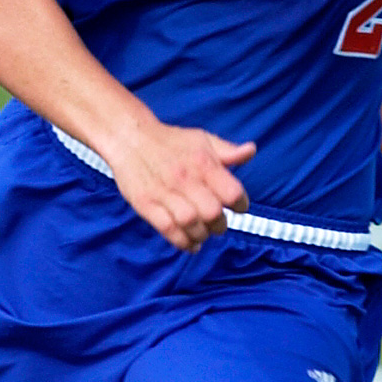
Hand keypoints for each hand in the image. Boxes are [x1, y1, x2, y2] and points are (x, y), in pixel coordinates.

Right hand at [106, 117, 255, 252]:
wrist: (130, 138)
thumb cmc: (170, 141)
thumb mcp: (202, 139)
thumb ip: (228, 151)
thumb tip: (251, 151)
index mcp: (202, 162)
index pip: (232, 192)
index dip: (240, 204)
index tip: (237, 206)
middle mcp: (184, 178)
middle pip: (212, 214)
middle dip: (220, 224)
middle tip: (218, 223)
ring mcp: (164, 193)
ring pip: (191, 224)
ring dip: (202, 234)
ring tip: (203, 232)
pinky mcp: (146, 204)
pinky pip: (168, 230)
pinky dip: (183, 242)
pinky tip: (191, 243)